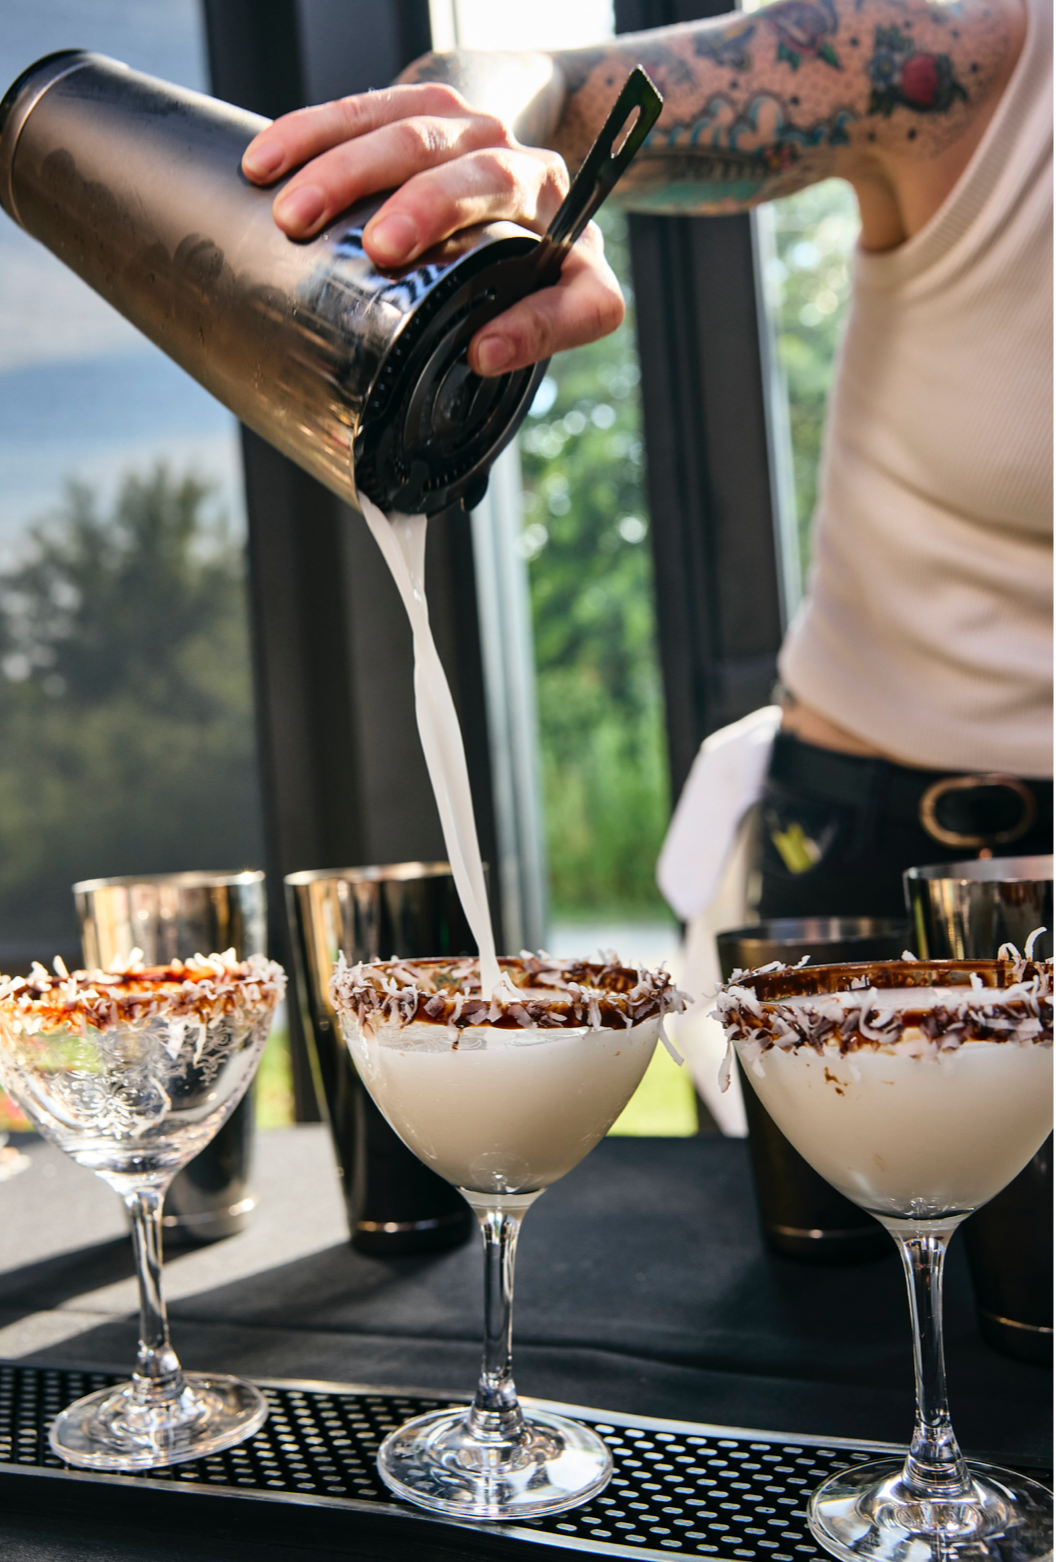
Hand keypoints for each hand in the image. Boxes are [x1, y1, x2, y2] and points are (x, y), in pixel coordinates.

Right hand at [242, 83, 624, 375]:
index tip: (481, 353)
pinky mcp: (424, 107)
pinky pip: (364, 110)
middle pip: (484, 175)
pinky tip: (267, 162)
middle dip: (426, 207)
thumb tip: (484, 354)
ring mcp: (474, 131)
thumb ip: (539, 331)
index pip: (578, 289)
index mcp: (568, 234)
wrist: (523, 177)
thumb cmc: (530, 258)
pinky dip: (309, 133)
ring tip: (292, 213)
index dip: (537, 322)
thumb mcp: (553, 305)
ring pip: (414, 132)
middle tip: (377, 248)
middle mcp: (531, 172)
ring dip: (347, 168)